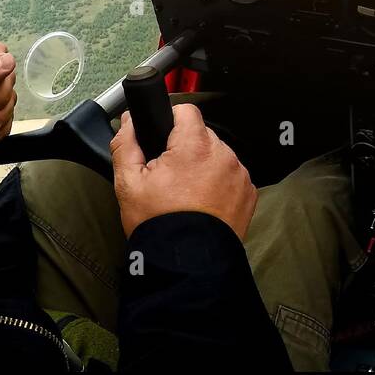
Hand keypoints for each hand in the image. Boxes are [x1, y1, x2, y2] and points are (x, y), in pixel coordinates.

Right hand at [110, 103, 256, 238]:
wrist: (187, 263)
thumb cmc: (159, 224)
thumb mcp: (128, 182)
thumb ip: (126, 143)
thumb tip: (129, 122)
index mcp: (195, 146)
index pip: (187, 111)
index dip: (170, 119)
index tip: (162, 137)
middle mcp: (224, 155)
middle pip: (202, 135)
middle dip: (185, 148)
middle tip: (169, 175)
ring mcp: (240, 175)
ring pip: (218, 156)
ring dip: (203, 166)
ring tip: (186, 193)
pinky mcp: (248, 193)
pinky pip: (231, 176)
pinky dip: (219, 184)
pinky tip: (203, 203)